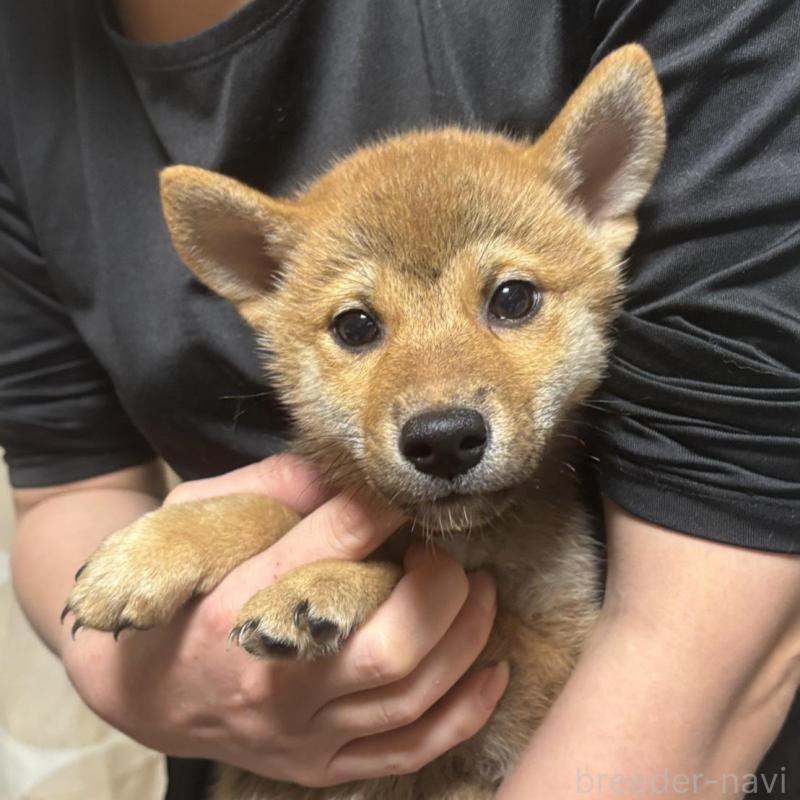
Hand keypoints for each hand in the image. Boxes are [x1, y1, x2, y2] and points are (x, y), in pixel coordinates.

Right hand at [61, 455, 506, 785]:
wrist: (140, 687)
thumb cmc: (175, 590)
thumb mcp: (194, 519)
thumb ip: (269, 489)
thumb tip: (346, 475)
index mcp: (231, 607)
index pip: (325, 551)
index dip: (378, 513)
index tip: (405, 493)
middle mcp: (270, 679)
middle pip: (387, 645)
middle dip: (440, 590)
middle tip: (446, 554)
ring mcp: (298, 733)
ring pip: (410, 696)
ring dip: (466, 638)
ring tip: (481, 591)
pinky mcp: (317, 766)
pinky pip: (408, 751)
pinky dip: (464, 713)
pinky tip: (493, 671)